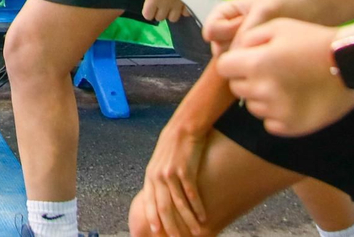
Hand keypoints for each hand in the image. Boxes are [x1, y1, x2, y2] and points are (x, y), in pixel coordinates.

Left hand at [136, 117, 209, 235]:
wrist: (184, 127)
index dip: (153, 218)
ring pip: (179, 204)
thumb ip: (158, 178)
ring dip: (188, 220)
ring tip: (196, 232)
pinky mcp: (185, 171)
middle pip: (163, 207)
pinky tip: (203, 217)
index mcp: (150, 175)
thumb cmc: (173, 145)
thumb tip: (159, 194)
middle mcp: (158, 176)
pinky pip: (191, 194)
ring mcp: (171, 174)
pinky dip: (197, 207)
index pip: (149, 202)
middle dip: (171, 226)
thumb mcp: (159, 161)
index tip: (156, 232)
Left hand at [142, 0, 188, 22]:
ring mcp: (178, 5)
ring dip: (171, 12)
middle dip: (160, 11)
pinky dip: (183, 9)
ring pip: (173, 18)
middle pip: (160, 18)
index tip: (150, 6)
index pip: (148, 15)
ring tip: (172, 3)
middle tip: (162, 2)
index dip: (148, 11)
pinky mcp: (189, 2)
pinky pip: (185, 13)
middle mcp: (165, 5)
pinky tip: (182, 1)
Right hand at [202, 0, 311, 56]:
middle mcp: (232, 30)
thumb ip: (244, 33)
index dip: (224, 31)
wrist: (315, 9)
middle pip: (220, 48)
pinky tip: (273, 59)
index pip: (211, 30)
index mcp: (227, 13)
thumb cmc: (289, 4)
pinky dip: (257, 66)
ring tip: (270, 47)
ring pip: (233, 60)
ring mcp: (244, 45)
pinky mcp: (257, 58)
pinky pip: (248, 67)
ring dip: (248, 58)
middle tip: (261, 37)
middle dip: (236, 47)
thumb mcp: (264, 12)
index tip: (244, 23)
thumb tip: (230, 58)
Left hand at [216, 18, 353, 136]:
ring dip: (261, 96)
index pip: (224, 67)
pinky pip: (270, 122)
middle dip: (247, 78)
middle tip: (270, 70)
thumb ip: (249, 38)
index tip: (247, 60)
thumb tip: (234, 53)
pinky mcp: (290, 127)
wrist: (351, 64)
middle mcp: (262, 90)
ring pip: (252, 106)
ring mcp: (277, 111)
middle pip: (237, 88)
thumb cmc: (313, 40)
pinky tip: (293, 99)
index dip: (234, 62)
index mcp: (256, 63)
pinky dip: (276, 113)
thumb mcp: (278, 26)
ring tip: (285, 84)